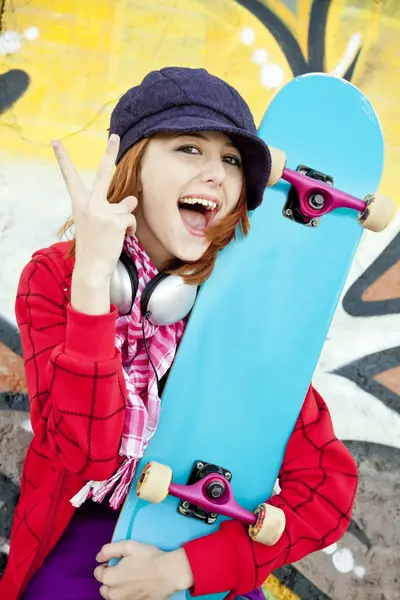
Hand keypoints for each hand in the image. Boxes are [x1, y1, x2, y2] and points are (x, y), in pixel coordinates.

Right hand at [52, 134, 136, 278]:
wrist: (91, 268)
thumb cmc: (94, 246)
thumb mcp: (98, 223)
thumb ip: (113, 209)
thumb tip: (132, 199)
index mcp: (79, 203)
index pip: (70, 177)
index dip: (63, 159)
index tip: (55, 142)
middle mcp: (89, 204)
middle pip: (102, 173)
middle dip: (109, 152)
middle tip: (114, 135)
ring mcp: (102, 211)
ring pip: (125, 206)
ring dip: (125, 219)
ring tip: (114, 234)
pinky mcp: (116, 220)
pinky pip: (131, 220)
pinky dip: (131, 230)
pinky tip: (122, 239)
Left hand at [94, 540, 193, 599]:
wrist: (168, 573)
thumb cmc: (148, 558)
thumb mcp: (128, 546)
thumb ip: (109, 550)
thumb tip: (98, 557)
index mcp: (109, 579)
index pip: (98, 573)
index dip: (107, 564)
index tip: (119, 561)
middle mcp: (113, 595)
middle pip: (104, 587)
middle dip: (111, 578)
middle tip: (125, 570)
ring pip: (113, 596)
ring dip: (117, 588)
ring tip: (131, 579)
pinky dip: (127, 595)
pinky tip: (137, 586)